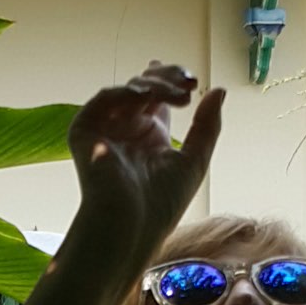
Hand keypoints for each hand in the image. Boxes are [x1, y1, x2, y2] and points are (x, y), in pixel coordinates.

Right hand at [68, 60, 224, 269]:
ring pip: (128, 90)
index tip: (190, 79)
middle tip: (189, 82)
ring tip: (180, 96)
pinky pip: (104, 98)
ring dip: (155, 85)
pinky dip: (125, 92)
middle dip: (168, 80)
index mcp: (150, 137)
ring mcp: (106, 128)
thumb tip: (220, 90)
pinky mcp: (85, 130)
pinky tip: (147, 95)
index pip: (158, 98)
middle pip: (145, 88)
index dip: (171, 82)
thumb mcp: (194, 160)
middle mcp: (127, 130)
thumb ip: (207, 126)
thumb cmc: (161, 205)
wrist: (129, 225)